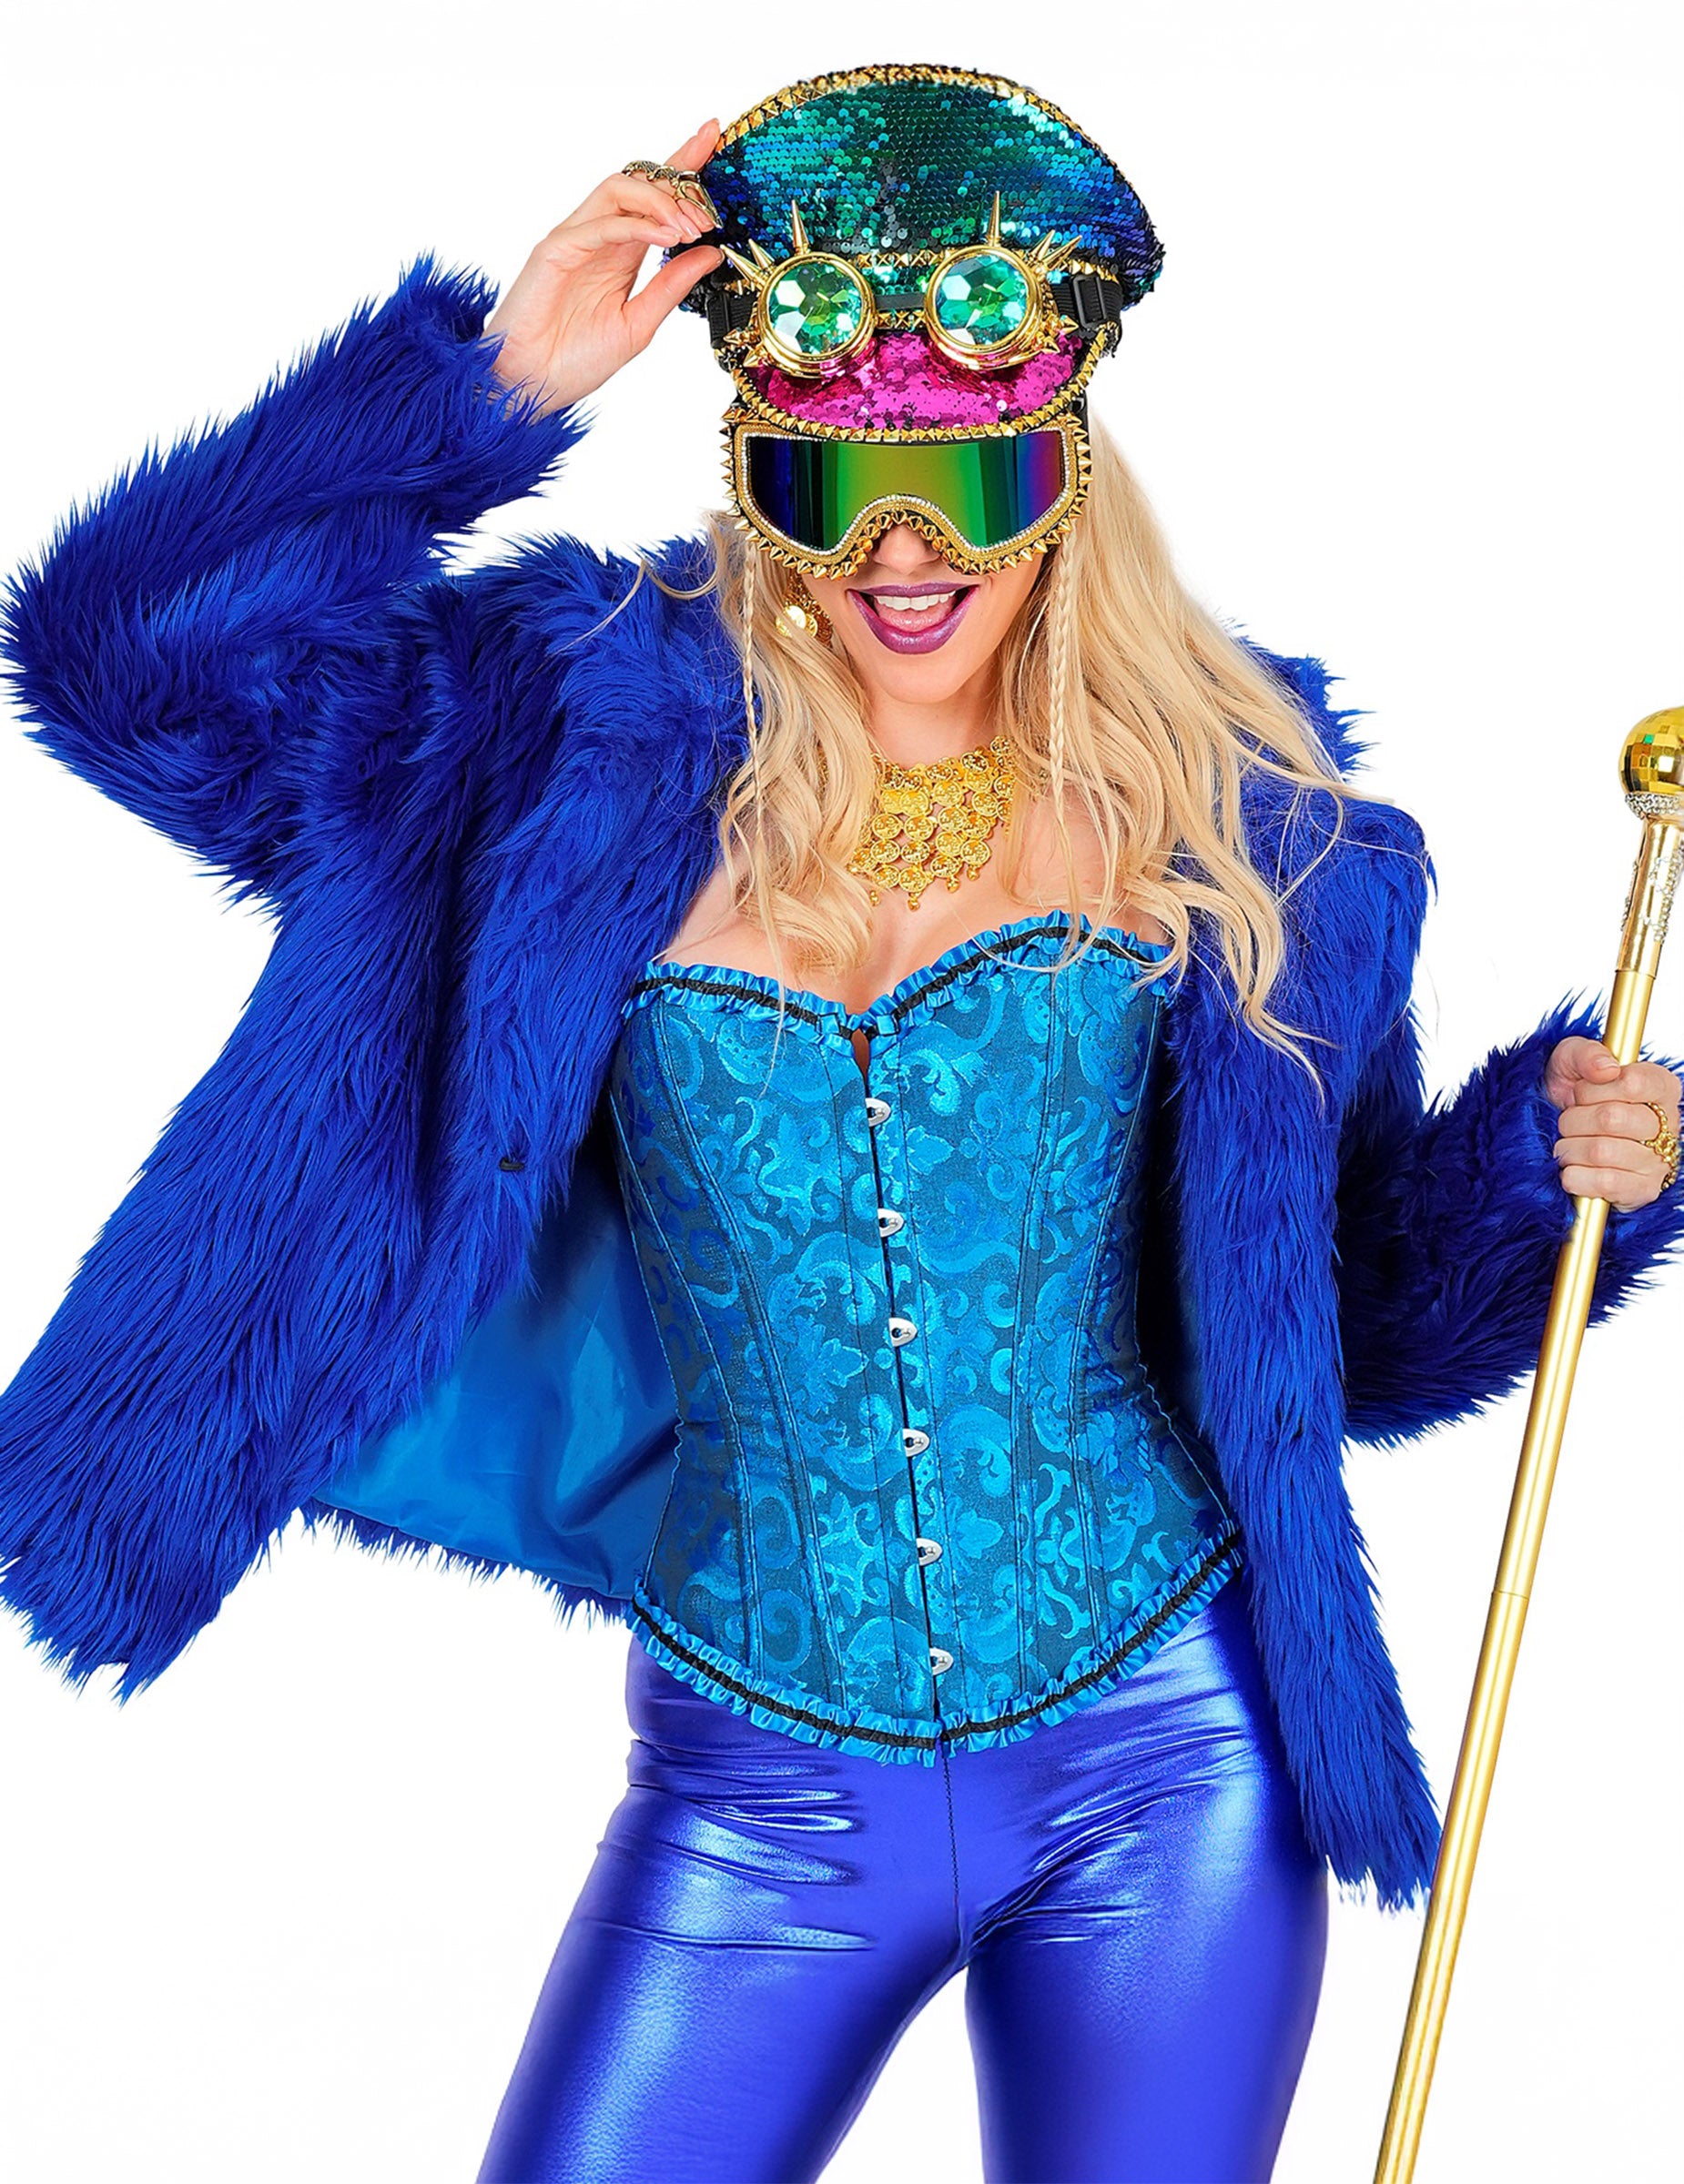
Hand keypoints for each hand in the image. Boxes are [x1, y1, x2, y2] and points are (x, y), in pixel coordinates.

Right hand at [484, 121, 722, 414]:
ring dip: (661, 201)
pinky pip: (601, 224)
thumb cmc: (574, 360)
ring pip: (618, 189)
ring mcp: (575, 238)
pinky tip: (664, 235)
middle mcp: (598, 237)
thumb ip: (672, 286)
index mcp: (619, 252)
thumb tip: (711, 253)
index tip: (713, 137)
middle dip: (679, 178)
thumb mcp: (640, 323)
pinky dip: (636, 225)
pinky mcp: (555, 249)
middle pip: (638, 179)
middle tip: (710, 208)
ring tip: (691, 227)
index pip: (654, 196)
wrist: (531, 386)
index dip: (682, 164)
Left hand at [1544, 1036, 1681, 1210]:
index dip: (1593, 1088)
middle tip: (1569, 1120)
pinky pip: (1603, 1183)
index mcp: (1660, 1086)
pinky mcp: (1643, 1190)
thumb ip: (1585, 1053)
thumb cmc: (1571, 1096)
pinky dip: (1575, 1175)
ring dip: (1570, 1148)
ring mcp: (1658, 1160)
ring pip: (1602, 1152)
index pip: (1631, 1082)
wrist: (1555, 1139)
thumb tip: (1606, 1069)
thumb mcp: (1569, 1061)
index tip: (1582, 1091)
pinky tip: (1573, 1167)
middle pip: (1611, 1118)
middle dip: (1574, 1119)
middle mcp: (1668, 1124)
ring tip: (1569, 1144)